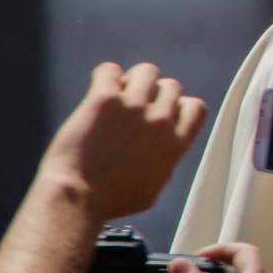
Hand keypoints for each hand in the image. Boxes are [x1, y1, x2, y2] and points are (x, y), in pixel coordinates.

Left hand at [39, 62, 207, 220]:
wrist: (77, 198)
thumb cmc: (110, 201)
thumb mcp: (152, 191)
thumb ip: (163, 166)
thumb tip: (162, 157)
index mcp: (175, 145)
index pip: (195, 107)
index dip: (178, 107)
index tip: (160, 115)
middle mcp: (160, 122)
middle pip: (171, 86)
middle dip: (153, 93)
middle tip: (132, 106)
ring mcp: (134, 107)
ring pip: (147, 72)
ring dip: (132, 80)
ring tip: (116, 93)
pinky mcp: (105, 99)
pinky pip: (110, 70)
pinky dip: (105, 76)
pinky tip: (97, 88)